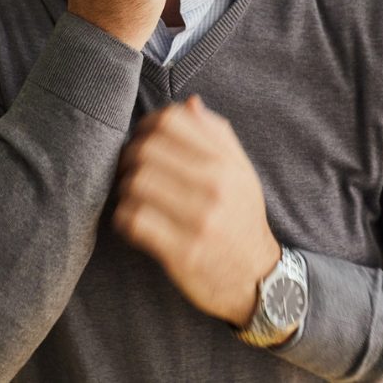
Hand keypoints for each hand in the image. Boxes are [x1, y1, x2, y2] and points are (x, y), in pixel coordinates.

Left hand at [116, 96, 280, 326]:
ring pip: (135, 184)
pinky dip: (124, 219)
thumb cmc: (242, 220)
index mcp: (225, 164)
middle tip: (129, 171)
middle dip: (128, 158)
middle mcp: (214, 187)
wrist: (258, 279)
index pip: (171, 121)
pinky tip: (132, 222)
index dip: (147, 125)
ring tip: (131, 197)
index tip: (144, 140)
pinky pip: (133, 221)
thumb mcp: (241, 173)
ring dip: (124, 190)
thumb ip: (217, 136)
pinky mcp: (181, 252)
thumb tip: (189, 103)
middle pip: (146, 150)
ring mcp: (198, 220)